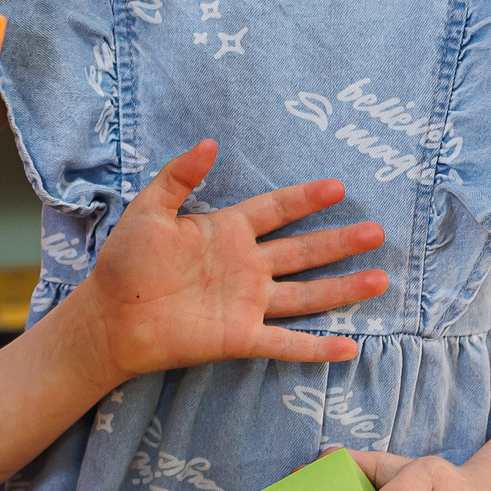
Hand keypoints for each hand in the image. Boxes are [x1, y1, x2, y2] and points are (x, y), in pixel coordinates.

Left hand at [65, 140, 386, 376]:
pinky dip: (317, 347)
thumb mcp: (148, 211)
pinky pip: (286, 342)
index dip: (305, 199)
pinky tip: (349, 347)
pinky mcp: (240, 337)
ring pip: (306, 294)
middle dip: (339, 242)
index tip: (338, 186)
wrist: (109, 317)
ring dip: (343, 288)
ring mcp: (247, 303)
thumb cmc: (125, 262)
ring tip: (380, 279)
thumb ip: (178, 177)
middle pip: (302, 251)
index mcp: (226, 233)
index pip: (275, 211)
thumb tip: (209, 143)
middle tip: (377, 231)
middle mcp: (245, 267)